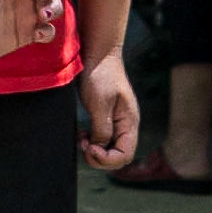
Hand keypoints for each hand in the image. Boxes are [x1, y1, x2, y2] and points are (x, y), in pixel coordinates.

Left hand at [79, 50, 139, 169]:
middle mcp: (127, 125)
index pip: (125, 155)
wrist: (99, 53)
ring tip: (82, 139)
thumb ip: (102, 129)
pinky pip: (104, 139)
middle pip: (119, 156)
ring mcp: (118, 122)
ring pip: (110, 149)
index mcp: (130, 122)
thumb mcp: (100, 104)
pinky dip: (93, 142)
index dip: (107, 159)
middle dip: (100, 158)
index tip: (90, 147)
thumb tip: (99, 148)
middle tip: (84, 145)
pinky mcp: (107, 117)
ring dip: (95, 151)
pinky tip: (83, 134)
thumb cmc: (101, 75)